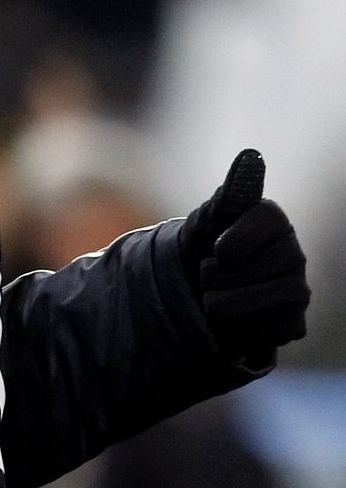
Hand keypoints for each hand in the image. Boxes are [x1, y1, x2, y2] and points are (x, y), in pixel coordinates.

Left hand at [181, 150, 308, 359]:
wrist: (191, 294)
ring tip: (210, 299)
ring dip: (226, 303)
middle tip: (206, 274)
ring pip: (273, 300)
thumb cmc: (203, 247)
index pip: (270, 220)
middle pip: (271, 264)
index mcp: (273, 221)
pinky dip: (241, 329)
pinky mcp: (291, 324)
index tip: (217, 249)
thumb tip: (251, 156)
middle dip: (223, 274)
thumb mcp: (208, 220)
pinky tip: (229, 321)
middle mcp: (293, 254)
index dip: (240, 238)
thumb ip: (232, 193)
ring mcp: (296, 291)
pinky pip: (272, 330)